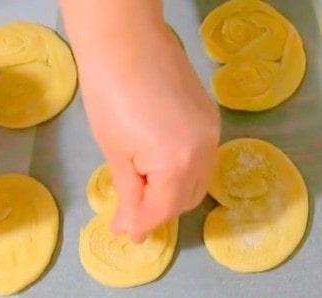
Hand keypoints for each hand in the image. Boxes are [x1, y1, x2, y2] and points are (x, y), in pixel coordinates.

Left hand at [61, 1, 219, 241]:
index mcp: (178, 162)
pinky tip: (159, 164)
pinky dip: (183, 171)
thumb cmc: (109, 94)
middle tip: (128, 213)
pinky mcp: (210, 117)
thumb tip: (130, 230)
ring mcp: (212, 132)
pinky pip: (203, 158)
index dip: (141, 225)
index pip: (164, 210)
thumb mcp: (115, 153)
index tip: (122, 233)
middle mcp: (205, 151)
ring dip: (173, 193)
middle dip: (158, 211)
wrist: (125, 39)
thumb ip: (129, 196)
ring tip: (142, 189)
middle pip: (186, 199)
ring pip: (199, 181)